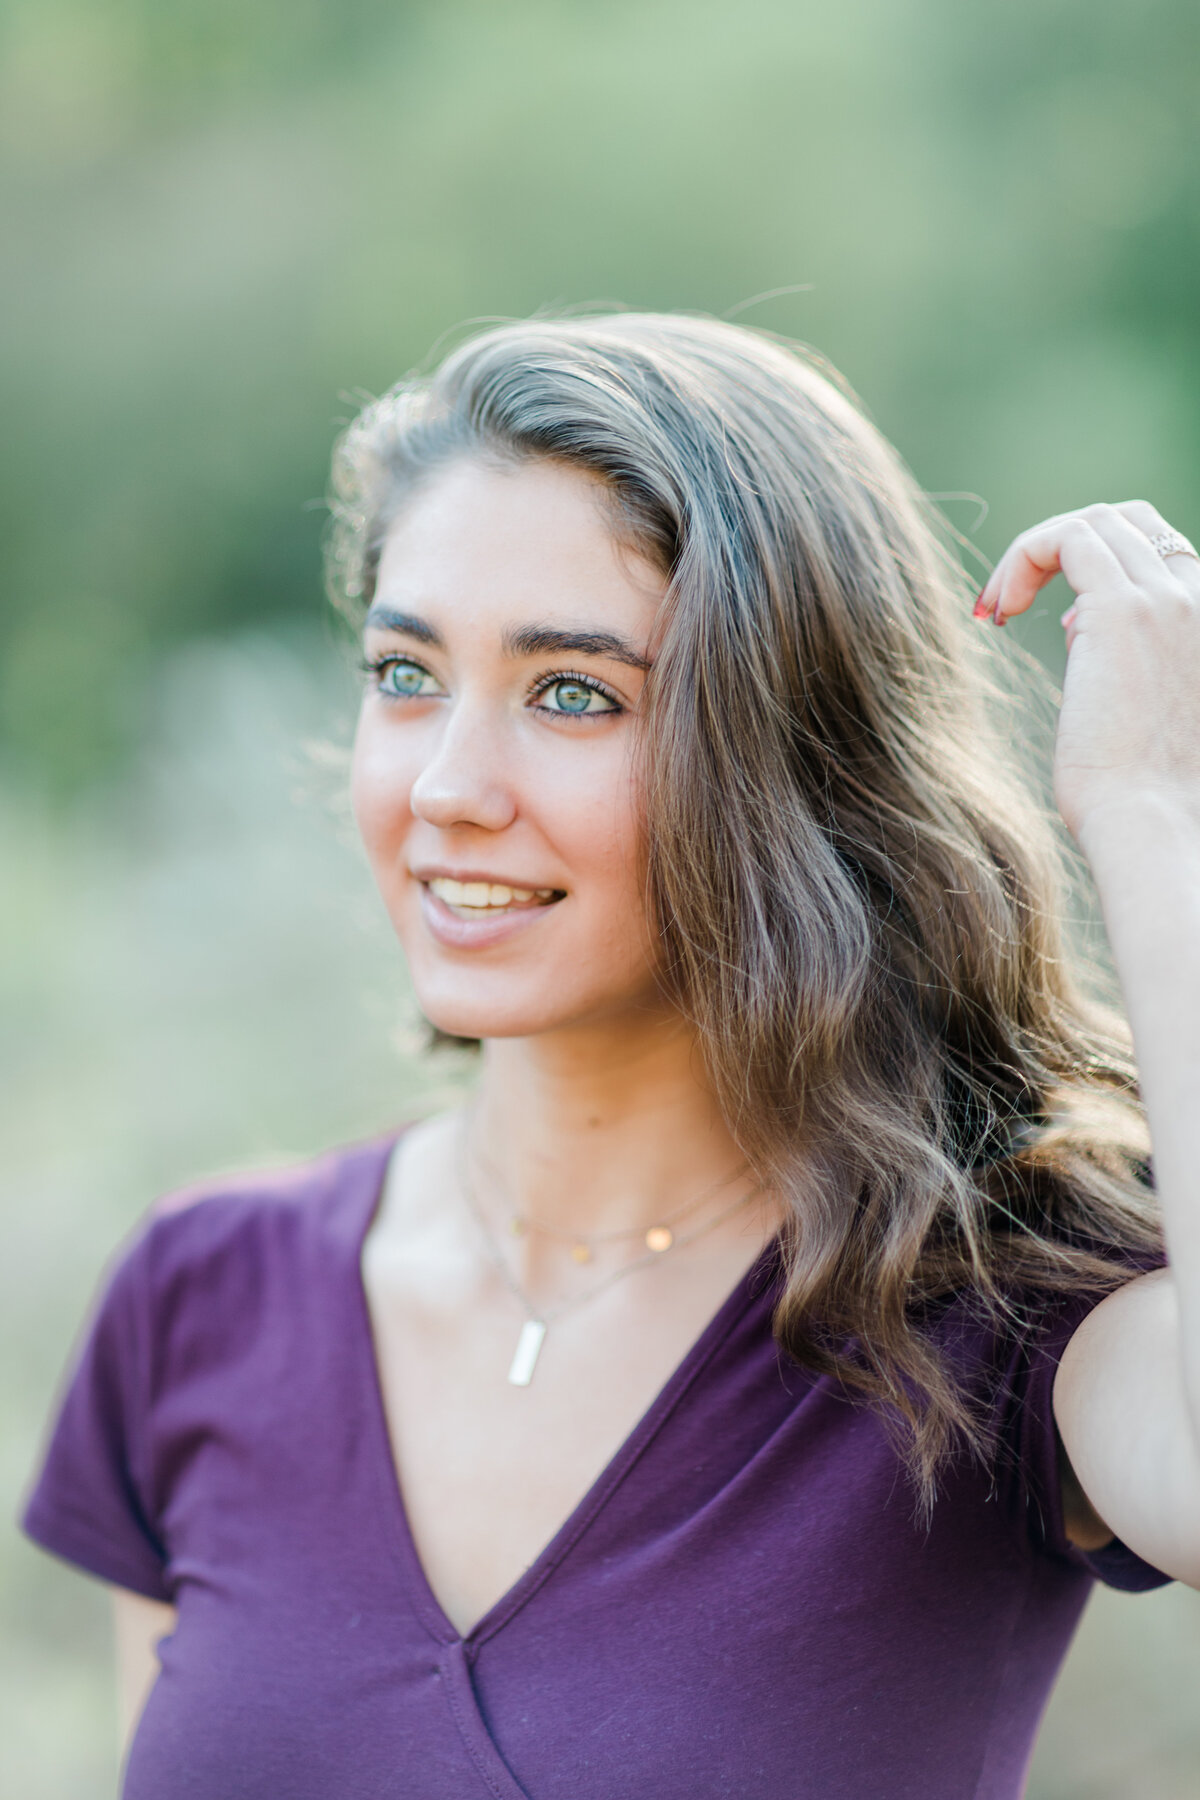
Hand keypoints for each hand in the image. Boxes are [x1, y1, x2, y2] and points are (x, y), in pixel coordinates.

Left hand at [974, 501, 1199, 847]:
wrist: (1155, 823)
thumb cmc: (1143, 793)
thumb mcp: (1145, 711)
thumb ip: (1125, 658)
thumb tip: (1079, 622)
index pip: (1159, 551)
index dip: (1101, 566)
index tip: (1055, 616)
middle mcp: (1198, 600)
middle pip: (1127, 522)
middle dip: (1063, 546)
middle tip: (1012, 600)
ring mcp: (1164, 601)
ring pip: (1094, 522)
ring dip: (1034, 552)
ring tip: (998, 606)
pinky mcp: (1121, 612)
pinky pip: (1066, 540)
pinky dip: (1023, 556)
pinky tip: (998, 610)